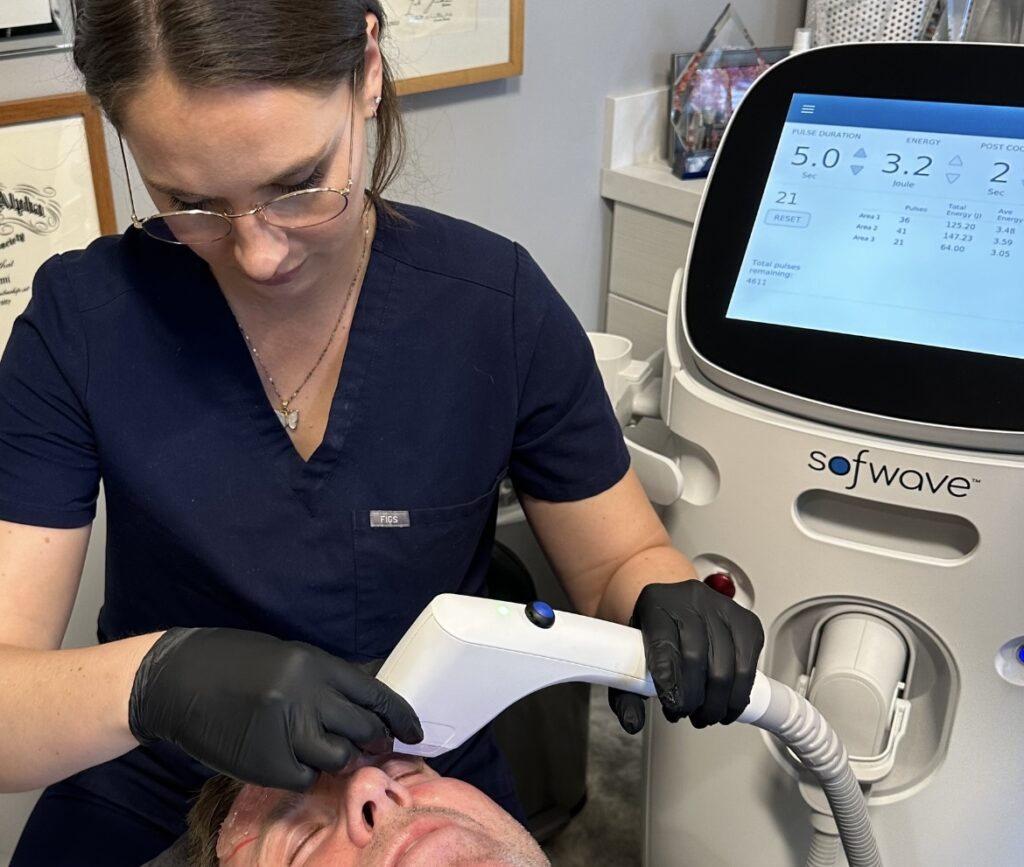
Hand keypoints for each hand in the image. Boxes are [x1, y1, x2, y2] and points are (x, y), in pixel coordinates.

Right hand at [129, 628, 422, 790]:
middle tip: (375, 746)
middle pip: (363, 729)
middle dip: (375, 741)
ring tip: (327, 750)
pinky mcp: (265, 763)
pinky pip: (306, 777)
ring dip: (342, 759)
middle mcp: (306, 696)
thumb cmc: (237, 662)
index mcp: (315, 664)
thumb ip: (328, 680)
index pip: (374, 695)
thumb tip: (369, 702)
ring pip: (340, 758)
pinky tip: (292, 759)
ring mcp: (286, 731)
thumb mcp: (291, 658)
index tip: (415, 732)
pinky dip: (306, 772)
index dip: (400, 716)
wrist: (179, 680)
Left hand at [608, 580, 763, 731]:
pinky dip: (739, 695)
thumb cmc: (657, 632)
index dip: (668, 677)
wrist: (678, 606)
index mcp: (655, 602)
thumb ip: (627, 691)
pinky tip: (727, 704)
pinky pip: (749, 666)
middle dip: (692, 697)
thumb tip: (632, 722)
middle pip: (696, 657)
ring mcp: (722, 607)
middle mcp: (690, 599)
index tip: (671, 703)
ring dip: (717, 703)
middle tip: (685, 712)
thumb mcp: (633, 654)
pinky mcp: (747, 622)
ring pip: (726, 667)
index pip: (662, 641)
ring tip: (705, 714)